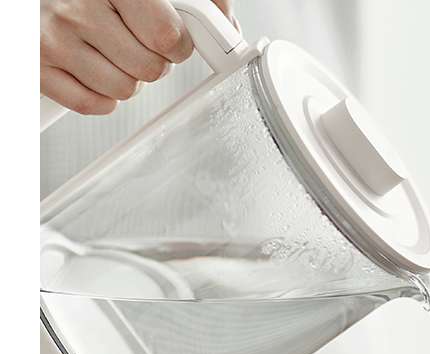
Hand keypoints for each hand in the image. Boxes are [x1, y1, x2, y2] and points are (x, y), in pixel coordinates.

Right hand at [41, 1, 234, 115]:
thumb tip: (228, 25)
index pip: (167, 36)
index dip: (178, 44)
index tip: (173, 38)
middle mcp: (77, 7)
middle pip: (150, 69)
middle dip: (152, 61)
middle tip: (136, 41)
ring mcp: (54, 40)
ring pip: (125, 91)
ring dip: (127, 78)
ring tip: (111, 51)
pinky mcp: (40, 68)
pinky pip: (94, 105)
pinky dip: (101, 94)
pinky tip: (92, 66)